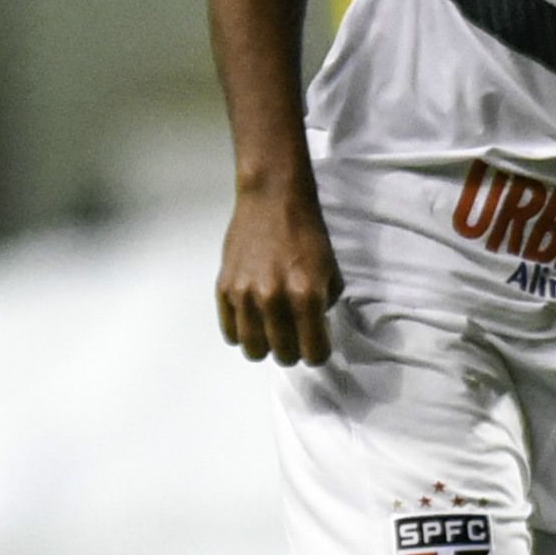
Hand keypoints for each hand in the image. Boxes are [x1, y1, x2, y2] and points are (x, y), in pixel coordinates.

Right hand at [215, 177, 342, 363]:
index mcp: (306, 295)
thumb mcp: (331, 271)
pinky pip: (231, 332)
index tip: (317, 345)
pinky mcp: (224, 289)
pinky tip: (252, 319)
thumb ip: (323, 305)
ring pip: (253, 350)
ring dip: (266, 346)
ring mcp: (245, 295)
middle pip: (284, 355)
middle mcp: (273, 299)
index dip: (319, 352)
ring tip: (271, 331)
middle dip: (294, 350)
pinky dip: (243, 332)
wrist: (273, 199)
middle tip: (295, 336)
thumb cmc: (307, 232)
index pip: (314, 353)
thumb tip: (312, 328)